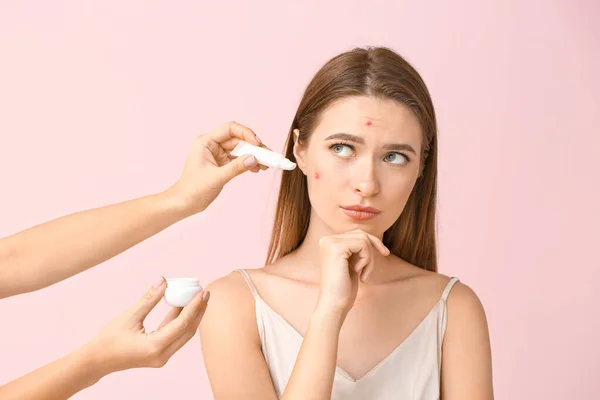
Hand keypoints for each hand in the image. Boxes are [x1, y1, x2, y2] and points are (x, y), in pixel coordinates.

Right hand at [85, 277, 207, 373]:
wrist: (97, 361)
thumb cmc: (109, 339)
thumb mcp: (129, 316)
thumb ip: (149, 299)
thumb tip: (164, 281)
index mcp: (155, 346)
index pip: (183, 323)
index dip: (195, 306)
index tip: (203, 292)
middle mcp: (162, 355)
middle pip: (189, 331)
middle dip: (199, 311)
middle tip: (205, 292)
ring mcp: (162, 357)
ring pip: (183, 334)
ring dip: (191, 316)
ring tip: (197, 297)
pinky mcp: (159, 354)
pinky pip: (175, 336)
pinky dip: (179, 321)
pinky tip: (181, 305)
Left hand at [167, 121, 267, 215]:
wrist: (184, 203)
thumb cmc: (193, 190)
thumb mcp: (216, 178)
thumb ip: (236, 168)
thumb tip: (254, 159)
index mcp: (206, 142)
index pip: (230, 129)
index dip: (246, 133)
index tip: (258, 144)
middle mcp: (212, 145)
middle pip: (238, 139)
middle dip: (254, 147)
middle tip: (268, 156)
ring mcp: (218, 154)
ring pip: (240, 150)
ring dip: (254, 156)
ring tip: (266, 165)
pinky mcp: (222, 164)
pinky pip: (239, 159)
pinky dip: (248, 163)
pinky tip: (257, 169)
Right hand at [316, 229, 389, 314]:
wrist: (333, 304)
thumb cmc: (343, 288)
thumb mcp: (352, 263)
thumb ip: (356, 249)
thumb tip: (370, 237)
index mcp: (328, 243)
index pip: (357, 234)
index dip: (371, 245)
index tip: (383, 254)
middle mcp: (327, 240)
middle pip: (361, 234)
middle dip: (372, 250)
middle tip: (370, 270)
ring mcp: (330, 242)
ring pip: (364, 239)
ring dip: (369, 258)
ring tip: (364, 274)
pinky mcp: (336, 248)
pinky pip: (363, 245)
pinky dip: (367, 260)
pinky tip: (359, 273)